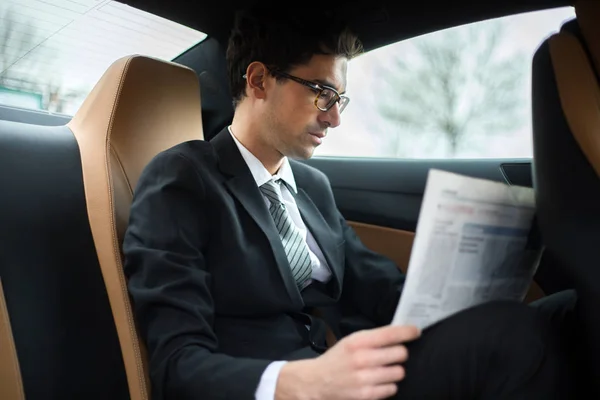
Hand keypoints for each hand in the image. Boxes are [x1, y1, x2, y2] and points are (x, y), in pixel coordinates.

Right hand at [275, 324, 420, 399]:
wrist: (316, 382)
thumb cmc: (337, 359)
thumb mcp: (351, 341)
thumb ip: (372, 338)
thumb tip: (400, 333)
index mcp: (357, 341)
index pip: (391, 333)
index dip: (408, 331)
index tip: (415, 331)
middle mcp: (362, 359)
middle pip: (400, 353)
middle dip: (400, 353)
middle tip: (394, 354)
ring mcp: (365, 378)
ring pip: (399, 372)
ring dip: (395, 371)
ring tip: (385, 370)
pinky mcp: (367, 395)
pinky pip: (392, 388)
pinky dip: (388, 385)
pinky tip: (379, 381)